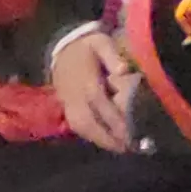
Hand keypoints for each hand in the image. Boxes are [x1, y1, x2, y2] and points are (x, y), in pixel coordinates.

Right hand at [51, 27, 138, 153]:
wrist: (61, 48)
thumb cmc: (86, 46)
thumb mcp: (101, 42)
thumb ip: (113, 55)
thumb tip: (124, 70)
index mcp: (87, 82)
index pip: (102, 106)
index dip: (115, 122)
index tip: (130, 135)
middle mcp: (75, 96)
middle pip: (89, 122)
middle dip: (106, 138)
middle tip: (126, 148)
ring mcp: (68, 103)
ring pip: (80, 127)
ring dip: (98, 140)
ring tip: (117, 148)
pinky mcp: (65, 106)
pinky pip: (75, 125)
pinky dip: (89, 136)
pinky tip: (103, 140)